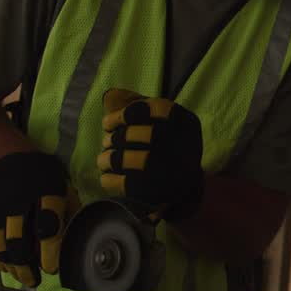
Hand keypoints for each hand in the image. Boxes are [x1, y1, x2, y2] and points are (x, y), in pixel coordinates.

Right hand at [0, 151, 68, 287]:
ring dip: (12, 266)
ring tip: (23, 277)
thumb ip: (69, 209)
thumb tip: (77, 239)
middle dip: (27, 266)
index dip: (49, 252)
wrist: (5, 156)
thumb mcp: (62, 184)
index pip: (47, 225)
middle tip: (36, 279)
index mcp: (45, 190)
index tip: (51, 268)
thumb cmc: (42, 176)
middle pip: (19, 239)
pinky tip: (8, 268)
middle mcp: (18, 198)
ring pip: (1, 244)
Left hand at [97, 88, 204, 220]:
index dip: (123, 115)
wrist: (184, 188)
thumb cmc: (166, 146)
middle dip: (114, 138)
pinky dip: (109, 179)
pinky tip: (109, 176)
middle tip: (108, 141)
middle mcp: (183, 146)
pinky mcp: (157, 194)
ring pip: (125, 159)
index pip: (151, 110)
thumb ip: (137, 105)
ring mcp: (171, 173)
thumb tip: (110, 96)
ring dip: (107, 158)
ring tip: (104, 159)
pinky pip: (122, 183)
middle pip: (135, 135)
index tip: (108, 123)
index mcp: (185, 122)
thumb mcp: (161, 121)